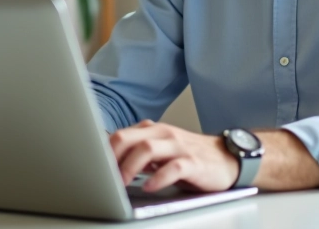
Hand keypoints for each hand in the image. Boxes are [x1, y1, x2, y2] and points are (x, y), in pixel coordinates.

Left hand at [109, 120, 238, 192]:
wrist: (227, 158)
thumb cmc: (190, 156)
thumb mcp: (162, 151)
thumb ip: (138, 152)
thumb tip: (108, 162)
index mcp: (153, 130)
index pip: (120, 135)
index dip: (103, 153)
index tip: (91, 169)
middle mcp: (164, 134)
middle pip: (128, 138)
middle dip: (111, 157)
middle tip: (102, 176)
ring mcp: (179, 146)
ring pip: (147, 148)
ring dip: (130, 166)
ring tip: (122, 183)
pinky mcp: (194, 162)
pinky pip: (174, 167)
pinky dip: (159, 177)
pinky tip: (150, 187)